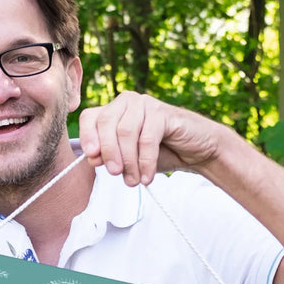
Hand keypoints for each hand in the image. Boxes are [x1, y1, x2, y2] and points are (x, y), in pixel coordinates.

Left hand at [78, 91, 222, 186]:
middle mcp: (127, 102)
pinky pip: (147, 139)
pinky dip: (145, 162)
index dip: (87, 136)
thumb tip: (92, 157)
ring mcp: (145, 104)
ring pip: (125, 132)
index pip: (89, 117)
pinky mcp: (163, 112)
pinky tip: (147, 177)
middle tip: (115, 174)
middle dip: (108, 152)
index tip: (91, 158)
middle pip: (106, 123)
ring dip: (128, 161)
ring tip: (133, 180)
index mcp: (113, 110)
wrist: (196, 151)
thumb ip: (109, 157)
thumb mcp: (128, 158)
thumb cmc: (159, 153)